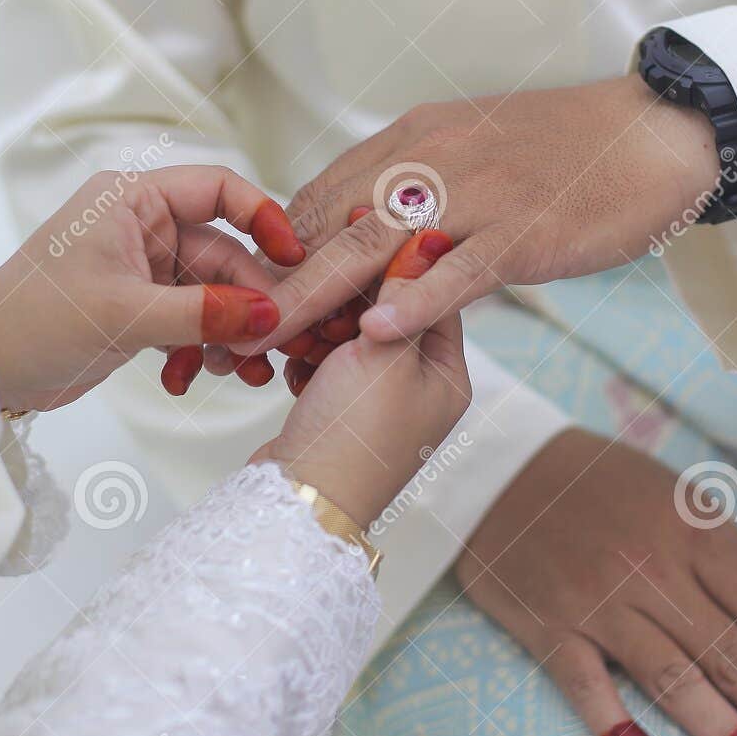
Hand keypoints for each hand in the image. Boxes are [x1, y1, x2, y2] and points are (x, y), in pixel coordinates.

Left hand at [0, 165, 304, 412]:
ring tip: (238, 374)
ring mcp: (141, 269)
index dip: (263, 219)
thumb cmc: (34, 321)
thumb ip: (203, 314)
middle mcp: (139, 226)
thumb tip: (269, 315)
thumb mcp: (125, 314)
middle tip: (268, 348)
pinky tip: (188, 378)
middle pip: (224, 254)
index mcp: (131, 199)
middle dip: (248, 304)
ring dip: (228, 335)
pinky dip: (198, 350)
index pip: (219, 189)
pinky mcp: (138, 308)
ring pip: (212, 295)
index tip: (294, 259)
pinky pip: (191, 322)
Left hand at [240, 74, 719, 351]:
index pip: (319, 199)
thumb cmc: (560, 150)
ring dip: (317, 299)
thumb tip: (364, 227)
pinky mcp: (519, 231)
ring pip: (375, 249)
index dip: (276, 251)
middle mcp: (426, 161)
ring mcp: (473, 196)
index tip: (244, 294)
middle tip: (228, 328)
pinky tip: (374, 334)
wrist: (651, 132)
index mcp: (408, 141)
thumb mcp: (466, 150)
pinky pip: (457, 270)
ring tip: (269, 341)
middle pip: (329, 225)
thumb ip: (410, 186)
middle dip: (276, 280)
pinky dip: (413, 301)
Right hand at [253, 234, 469, 526]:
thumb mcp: (387, 352)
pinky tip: (290, 362)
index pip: (430, 297)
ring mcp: (376, 406)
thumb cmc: (354, 434)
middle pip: (386, 317)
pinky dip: (306, 359)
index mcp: (447, 377)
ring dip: (320, 330)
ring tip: (302, 335)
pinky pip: (323, 367)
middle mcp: (418, 391)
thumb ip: (404, 293)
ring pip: (348, 340)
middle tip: (320, 293)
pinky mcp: (337, 416)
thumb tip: (427, 236)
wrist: (300, 499)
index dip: (394, 266)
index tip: (359, 236)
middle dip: (346, 304)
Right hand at [457, 429, 736, 735]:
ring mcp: (598, 601)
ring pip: (674, 677)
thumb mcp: (681, 499)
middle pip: (730, 653)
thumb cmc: (599, 484)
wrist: (498, 471)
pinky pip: (589, 688)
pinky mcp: (549, 627)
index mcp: (692, 531)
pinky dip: (620, 730)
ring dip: (727, 733)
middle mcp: (651, 568)